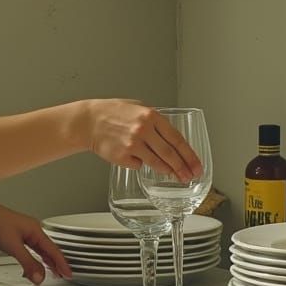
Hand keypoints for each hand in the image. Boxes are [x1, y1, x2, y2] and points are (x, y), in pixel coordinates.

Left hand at [0, 198, 71, 285]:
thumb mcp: (14, 247)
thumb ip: (28, 263)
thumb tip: (40, 277)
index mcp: (36, 231)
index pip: (54, 250)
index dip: (62, 264)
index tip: (68, 274)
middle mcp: (32, 231)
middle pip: (48, 250)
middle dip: (56, 264)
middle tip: (62, 275)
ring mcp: (24, 234)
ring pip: (39, 250)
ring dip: (45, 262)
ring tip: (51, 272)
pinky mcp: (15, 237)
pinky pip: (30, 250)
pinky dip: (34, 259)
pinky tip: (31, 265)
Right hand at [83, 101, 202, 182]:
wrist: (88, 122)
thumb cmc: (112, 113)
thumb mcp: (138, 108)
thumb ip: (156, 121)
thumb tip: (172, 137)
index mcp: (151, 116)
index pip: (177, 139)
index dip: (189, 155)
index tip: (197, 166)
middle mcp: (144, 130)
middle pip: (170, 154)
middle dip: (183, 168)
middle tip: (190, 177)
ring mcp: (133, 144)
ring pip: (157, 163)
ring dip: (167, 170)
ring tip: (174, 175)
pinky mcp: (122, 156)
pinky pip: (138, 165)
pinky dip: (140, 164)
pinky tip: (134, 157)